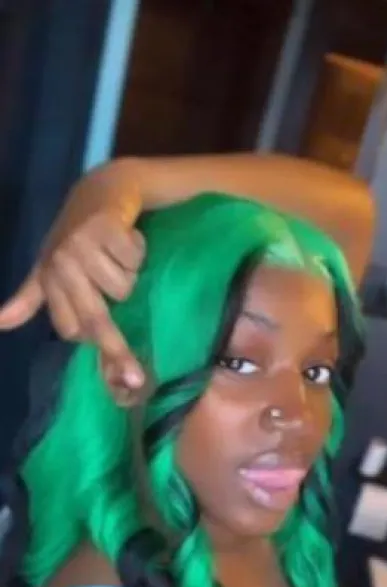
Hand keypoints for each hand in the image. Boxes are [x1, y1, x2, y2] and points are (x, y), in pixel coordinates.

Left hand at [0, 197, 145, 388]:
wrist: (101, 189)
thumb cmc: (74, 234)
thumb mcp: (48, 267)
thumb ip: (29, 299)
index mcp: (49, 278)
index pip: (71, 328)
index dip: (93, 342)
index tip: (116, 364)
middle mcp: (62, 263)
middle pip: (95, 318)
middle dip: (116, 351)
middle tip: (136, 379)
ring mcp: (83, 244)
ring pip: (122, 289)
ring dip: (132, 276)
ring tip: (122, 259)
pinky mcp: (107, 227)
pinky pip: (134, 262)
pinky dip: (139, 253)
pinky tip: (130, 241)